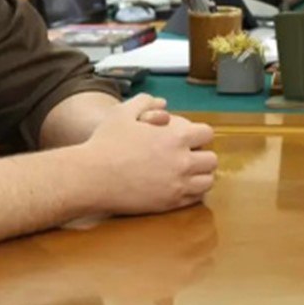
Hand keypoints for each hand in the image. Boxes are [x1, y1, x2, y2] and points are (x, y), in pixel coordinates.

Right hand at [79, 100, 216, 214]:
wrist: (92, 177)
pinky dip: (192, 192)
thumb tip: (162, 103)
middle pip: (211, 160)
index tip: (188, 138)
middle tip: (189, 156)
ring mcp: (178, 184)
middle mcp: (183, 161)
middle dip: (202, 156)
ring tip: (187, 173)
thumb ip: (145, 101)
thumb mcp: (123, 113)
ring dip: (200, 175)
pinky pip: (195, 199)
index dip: (198, 135)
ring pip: (208, 181)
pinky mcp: (170, 203)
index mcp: (177, 137)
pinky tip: (178, 186)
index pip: (207, 134)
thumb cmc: (105, 143)